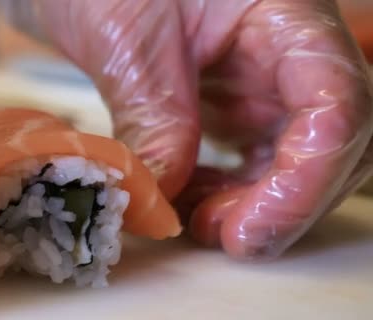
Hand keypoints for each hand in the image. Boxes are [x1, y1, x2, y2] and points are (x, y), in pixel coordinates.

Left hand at [29, 0, 372, 258]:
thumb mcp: (126, 41)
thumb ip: (153, 116)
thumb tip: (163, 197)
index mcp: (285, 17)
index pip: (335, 104)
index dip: (305, 180)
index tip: (249, 231)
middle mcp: (288, 52)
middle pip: (330, 142)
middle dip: (282, 203)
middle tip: (219, 234)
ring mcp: (264, 80)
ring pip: (294, 160)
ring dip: (255, 205)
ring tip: (197, 220)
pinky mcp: (236, 103)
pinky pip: (253, 161)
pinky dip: (228, 192)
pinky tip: (189, 198)